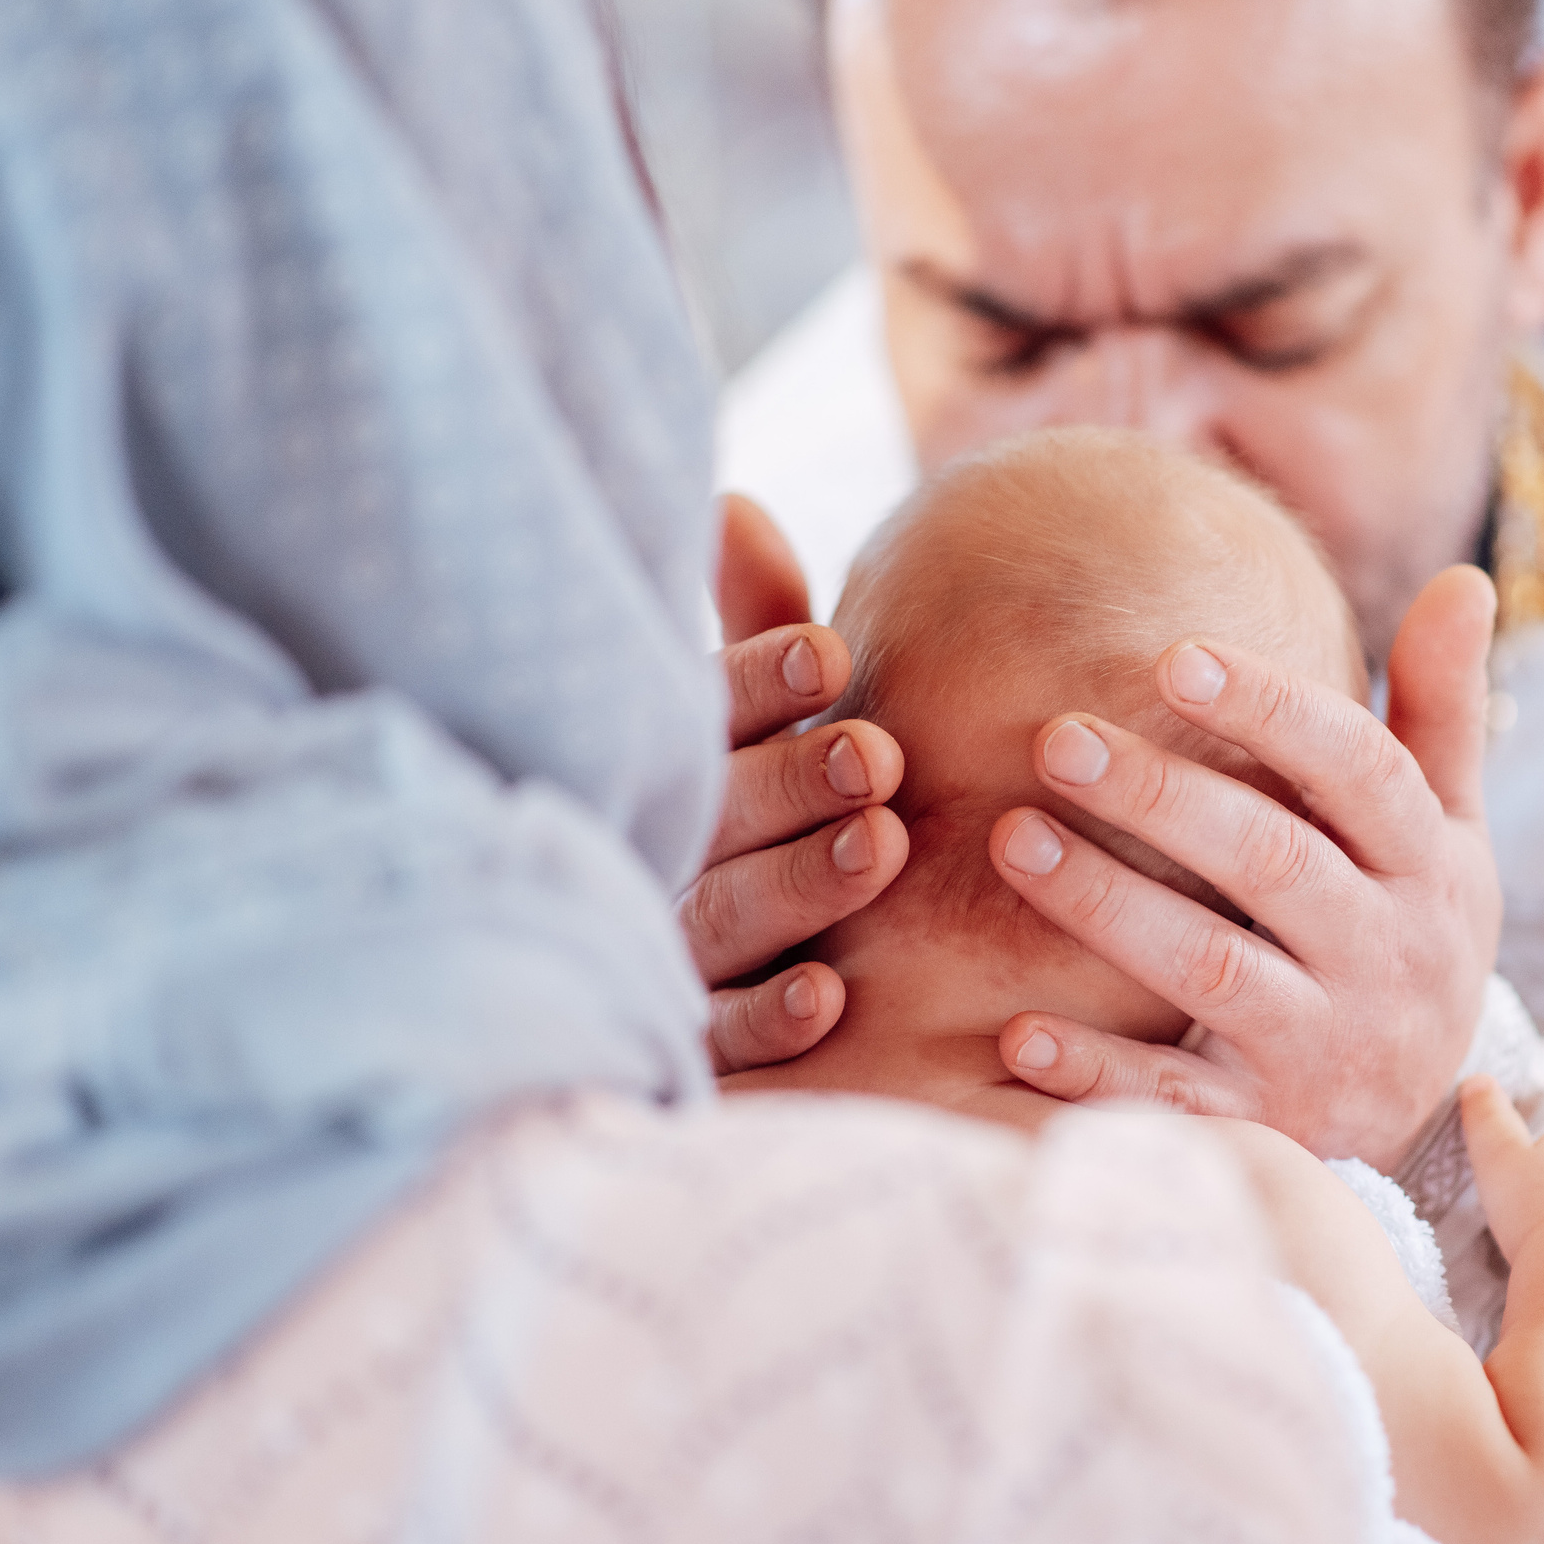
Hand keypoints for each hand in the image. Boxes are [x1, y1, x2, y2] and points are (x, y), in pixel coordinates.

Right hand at [682, 497, 908, 1072]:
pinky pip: (722, 1035)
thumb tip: (727, 501)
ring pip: (726, 916)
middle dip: (794, 780)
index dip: (761, 680)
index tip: (832, 652)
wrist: (728, 982)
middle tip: (877, 756)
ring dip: (800, 883)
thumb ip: (755, 623)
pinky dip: (769, 1016)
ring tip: (879, 846)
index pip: (707, 710)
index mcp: (683, 761)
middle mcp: (664, 850)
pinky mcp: (689, 1042)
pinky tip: (827, 997)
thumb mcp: (765, 719)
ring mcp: (670, 947)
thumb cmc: (763, 816)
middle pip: (721, 811)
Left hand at [984, 565, 1501, 1168]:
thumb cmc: (1410, 934)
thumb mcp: (1448, 831)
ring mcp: (1327, 1049)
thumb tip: (1464, 576)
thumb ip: (1442, 709)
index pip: (1359, 770)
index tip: (1175, 655)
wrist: (1429, 1126)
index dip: (1272, 711)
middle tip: (1055, 737)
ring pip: (1214, 971)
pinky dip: (1099, 1073)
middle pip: (1274, 862)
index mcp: (1428, 866)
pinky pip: (1178, 1099)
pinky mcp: (1269, 1128)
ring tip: (1013, 841)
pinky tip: (1017, 1031)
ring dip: (1110, 907)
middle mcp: (1388, 956)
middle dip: (1163, 796)